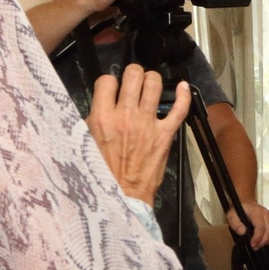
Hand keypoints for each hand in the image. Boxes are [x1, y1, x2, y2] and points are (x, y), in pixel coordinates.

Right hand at [88, 65, 188, 206]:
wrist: (122, 196)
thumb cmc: (100, 172)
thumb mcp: (84, 144)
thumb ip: (93, 122)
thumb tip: (100, 107)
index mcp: (102, 118)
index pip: (106, 81)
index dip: (109, 82)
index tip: (111, 90)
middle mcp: (126, 116)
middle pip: (133, 75)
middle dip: (133, 73)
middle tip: (133, 81)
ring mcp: (147, 124)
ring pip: (154, 84)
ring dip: (152, 79)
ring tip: (149, 84)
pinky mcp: (165, 134)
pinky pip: (179, 109)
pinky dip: (183, 94)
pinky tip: (182, 87)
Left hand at [226, 202, 268, 249]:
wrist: (245, 202)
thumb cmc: (238, 209)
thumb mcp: (231, 215)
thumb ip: (235, 224)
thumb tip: (242, 232)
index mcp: (255, 211)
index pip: (260, 226)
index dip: (257, 238)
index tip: (252, 244)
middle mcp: (265, 212)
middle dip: (262, 242)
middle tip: (255, 247)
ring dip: (267, 241)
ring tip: (259, 245)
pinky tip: (264, 241)